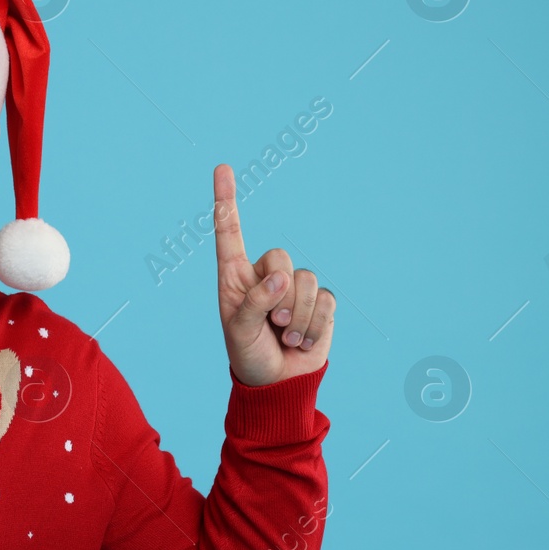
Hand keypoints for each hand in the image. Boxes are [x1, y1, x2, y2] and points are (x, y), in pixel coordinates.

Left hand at [212, 163, 334, 385]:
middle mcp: (265, 275)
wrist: (278, 382)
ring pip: (305, 281)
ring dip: (296, 317)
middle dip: (278, 295)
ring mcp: (294, 287)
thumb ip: (254, 302)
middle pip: (280, 256)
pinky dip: (314, 326)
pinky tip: (301, 341)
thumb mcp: (238, 331)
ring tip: (285, 336)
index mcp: (235, 276)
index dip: (226, 200)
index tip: (222, 167)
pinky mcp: (320, 303)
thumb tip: (281, 277)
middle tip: (271, 324)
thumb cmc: (248, 354)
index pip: (229, 232)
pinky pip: (326, 301)